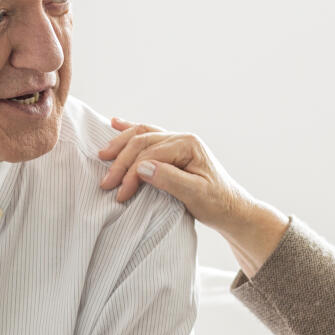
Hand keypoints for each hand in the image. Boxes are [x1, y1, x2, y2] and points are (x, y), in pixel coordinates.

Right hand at [96, 118, 289, 276]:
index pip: (150, 153)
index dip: (131, 173)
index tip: (120, 194)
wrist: (232, 210)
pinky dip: (130, 131)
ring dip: (121, 144)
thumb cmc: (216, 203)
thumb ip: (169, 179)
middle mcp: (182, 138)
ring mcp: (178, 142)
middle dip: (121, 162)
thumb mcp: (195, 194)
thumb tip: (141, 167)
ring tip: (103, 155)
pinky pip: (148, 135)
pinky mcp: (173, 150)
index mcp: (188, 145)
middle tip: (106, 183)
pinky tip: (115, 124)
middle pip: (142, 141)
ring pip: (142, 134)